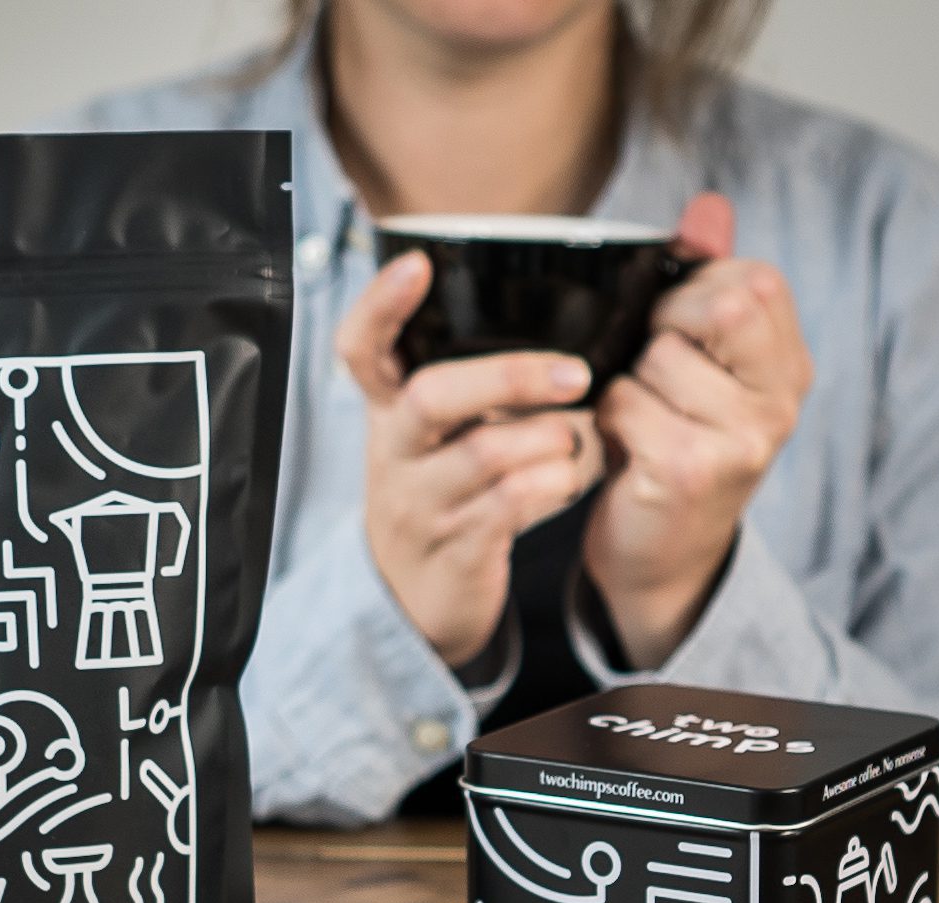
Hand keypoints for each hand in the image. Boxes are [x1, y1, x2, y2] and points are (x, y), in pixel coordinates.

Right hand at [337, 251, 604, 669]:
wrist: (415, 602)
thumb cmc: (440, 497)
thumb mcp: (433, 438)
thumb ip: (469, 383)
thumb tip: (547, 311)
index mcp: (388, 413)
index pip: (361, 349)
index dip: (381, 305)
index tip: (417, 262)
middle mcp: (395, 455)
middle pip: (430, 397)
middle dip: (508, 377)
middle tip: (575, 374)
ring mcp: (420, 505)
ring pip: (481, 456)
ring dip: (546, 438)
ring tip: (576, 437)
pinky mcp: (454, 550)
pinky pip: (508, 508)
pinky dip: (552, 485)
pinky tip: (570, 477)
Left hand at [585, 193, 813, 667]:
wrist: (658, 560)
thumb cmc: (669, 450)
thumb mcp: (698, 370)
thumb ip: (705, 287)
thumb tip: (707, 206)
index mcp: (789, 367)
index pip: (753, 281)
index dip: (693, 292)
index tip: (667, 329)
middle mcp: (780, 402)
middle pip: (718, 306)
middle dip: (661, 327)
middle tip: (644, 371)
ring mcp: (740, 439)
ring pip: (657, 356)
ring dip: (623, 379)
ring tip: (630, 418)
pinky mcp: (686, 469)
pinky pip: (623, 403)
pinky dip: (601, 418)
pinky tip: (611, 446)